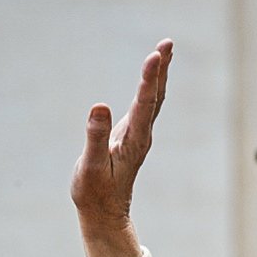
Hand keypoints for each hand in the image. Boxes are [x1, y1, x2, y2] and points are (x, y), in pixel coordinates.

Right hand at [71, 39, 172, 256]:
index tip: (154, 56)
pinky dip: (150, 86)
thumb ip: (95, 137)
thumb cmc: (95, 193)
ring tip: (163, 50)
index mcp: (133, 141)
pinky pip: (145, 105)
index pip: (144, 105)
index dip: (149, 79)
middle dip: (160, 69)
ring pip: (153, 100)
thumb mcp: (90, 167)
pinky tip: (151, 76)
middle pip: (155, 97)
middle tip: (166, 43)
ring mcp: (138, 135)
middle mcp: (141, 136)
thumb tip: (99, 106)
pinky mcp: (132, 136)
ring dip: (158, 74)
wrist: (104, 213)